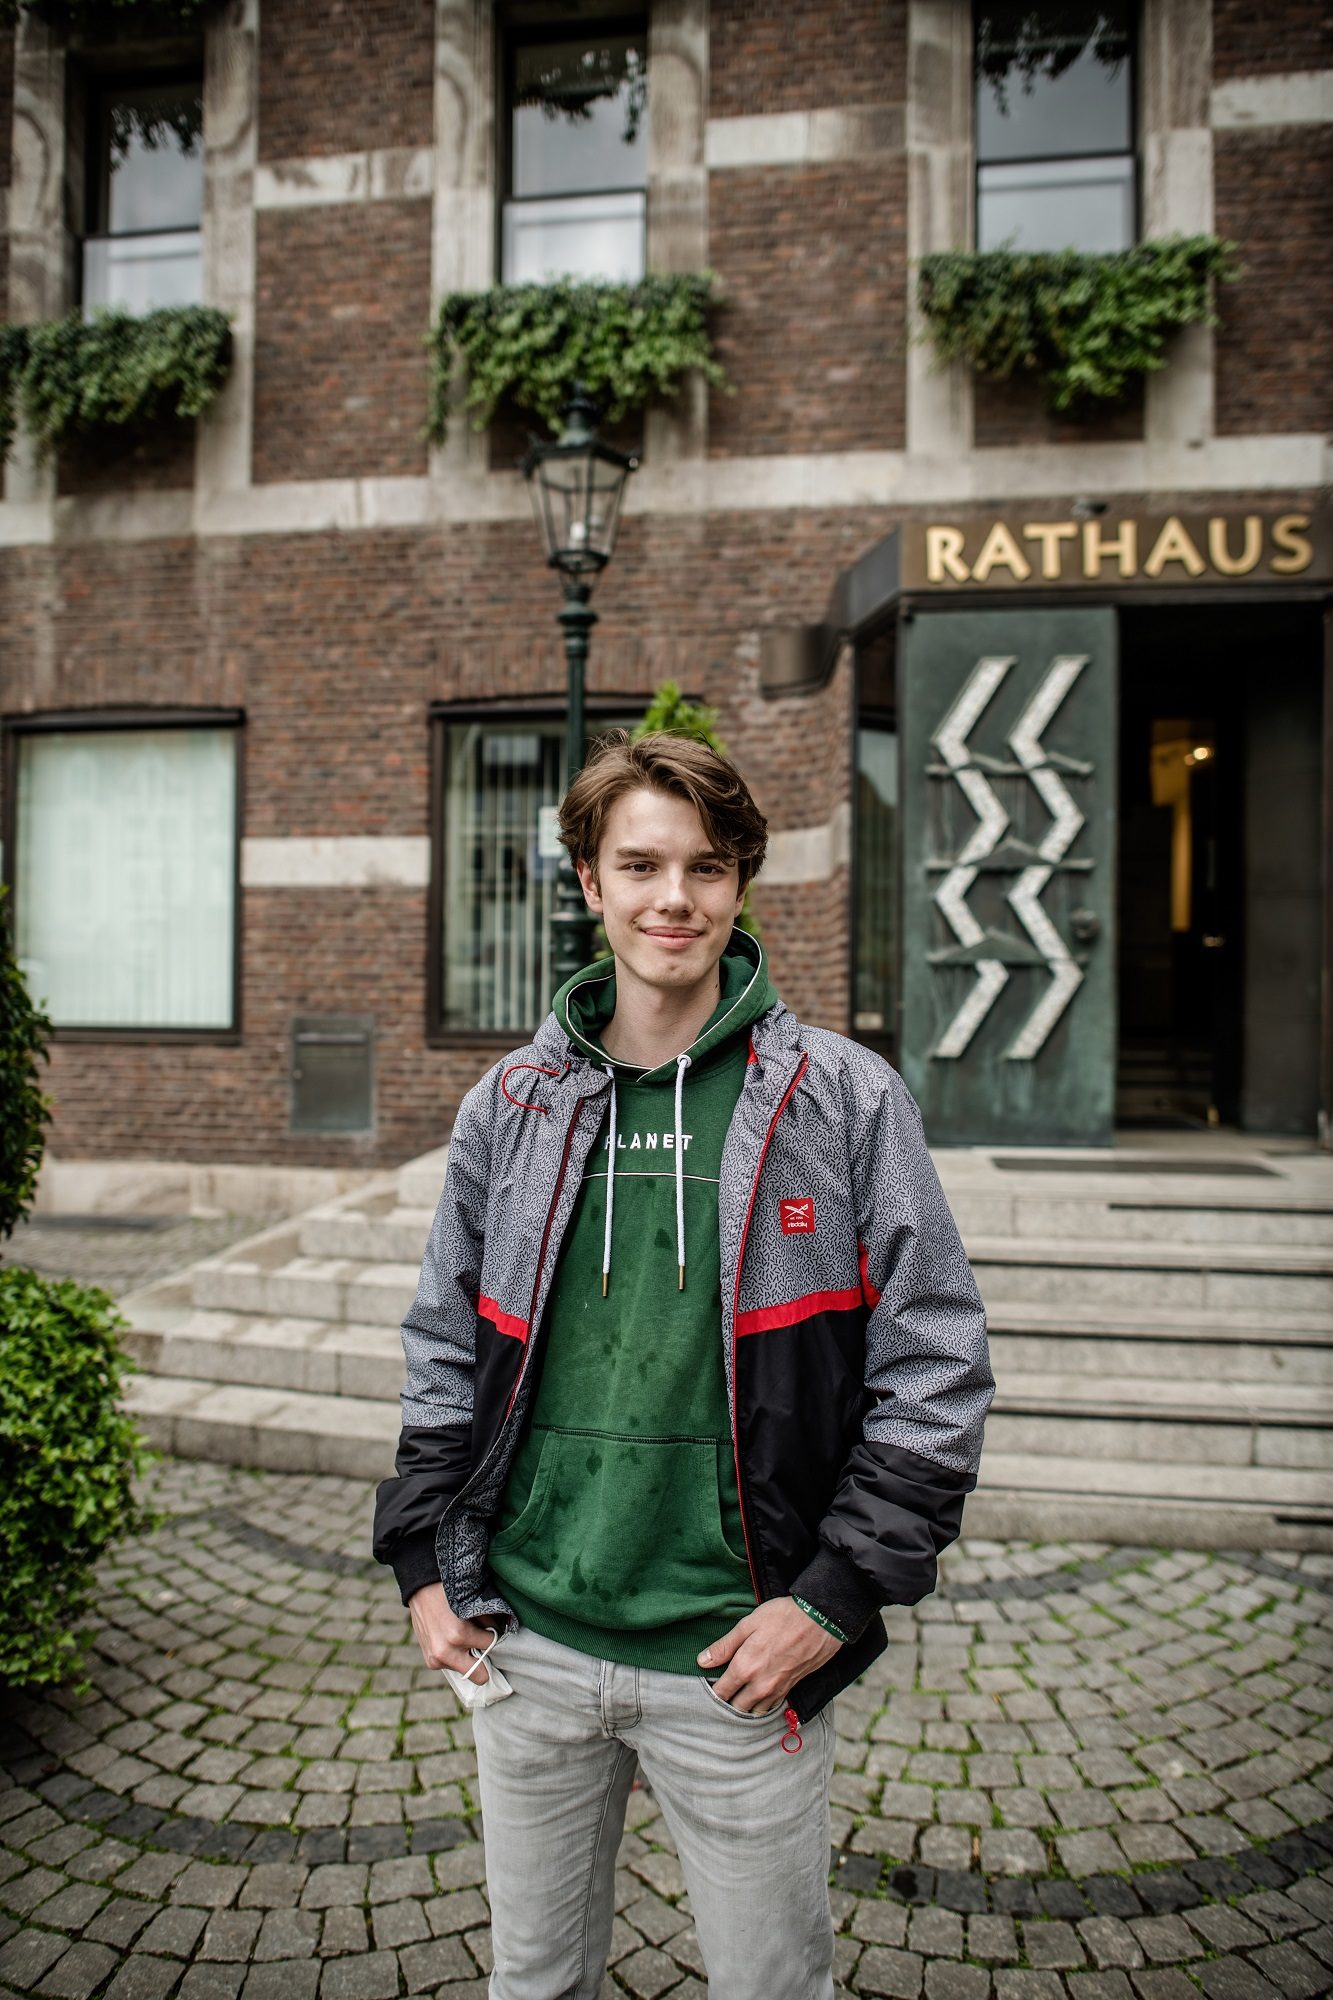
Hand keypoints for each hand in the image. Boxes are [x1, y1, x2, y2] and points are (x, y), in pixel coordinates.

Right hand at [408, 1582, 498, 1682]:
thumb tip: (503, 1633)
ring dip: (469, 1658)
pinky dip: (456, 1656)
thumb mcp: (472, 1604)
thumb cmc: (450, 1593)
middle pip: (480, 1676)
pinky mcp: (430, 1662)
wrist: (421, 1589)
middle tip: (485, 1647)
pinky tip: (452, 1640)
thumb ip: (488, 1621)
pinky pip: (453, 1666)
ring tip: (464, 1638)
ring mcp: (436, 1660)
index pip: (491, 1646)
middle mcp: (446, 1652)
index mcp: (459, 1636)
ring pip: (466, 1671)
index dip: (495, 1637)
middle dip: (485, 1662)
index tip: (495, 1633)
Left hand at [697, 1597, 843, 1713]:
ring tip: (737, 1695)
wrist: (820, 1620)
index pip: (720, 1692)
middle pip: (735, 1708)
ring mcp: (776, 1690)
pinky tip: (756, 1696)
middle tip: (720, 1691)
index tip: (706, 1686)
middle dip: (725, 1702)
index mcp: (745, 1668)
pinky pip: (770, 1708)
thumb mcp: (748, 1624)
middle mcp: (759, 1686)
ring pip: (753, 1712)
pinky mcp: (790, 1689)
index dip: (711, 1692)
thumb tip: (702, 1661)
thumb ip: (724, 1646)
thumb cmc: (782, 1617)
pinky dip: (761, 1706)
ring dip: (743, 1707)